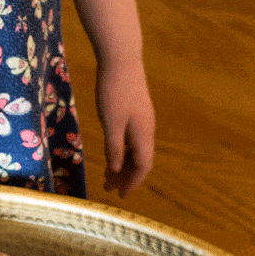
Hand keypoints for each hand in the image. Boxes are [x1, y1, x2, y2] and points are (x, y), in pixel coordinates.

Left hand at [95, 59, 154, 196]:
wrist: (121, 59)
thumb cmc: (114, 92)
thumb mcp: (111, 124)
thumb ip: (115, 149)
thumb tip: (117, 170)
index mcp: (143, 135)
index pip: (143, 166)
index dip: (132, 183)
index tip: (120, 195)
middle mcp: (146, 130)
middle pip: (140, 160)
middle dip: (126, 177)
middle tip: (109, 188)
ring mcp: (142, 120)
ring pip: (135, 150)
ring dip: (122, 165)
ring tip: (107, 176)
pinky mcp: (135, 112)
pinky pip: (131, 139)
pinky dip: (122, 151)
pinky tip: (111, 154)